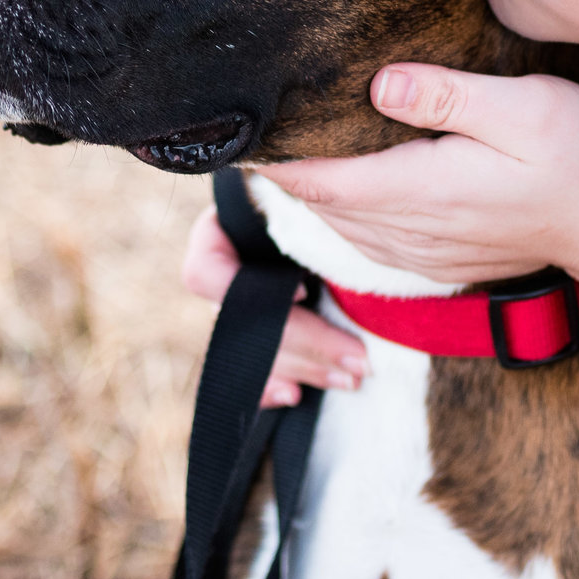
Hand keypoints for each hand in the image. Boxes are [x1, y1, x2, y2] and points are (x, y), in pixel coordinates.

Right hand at [182, 204, 366, 407]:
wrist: (373, 210)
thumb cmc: (346, 182)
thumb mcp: (318, 187)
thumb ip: (298, 190)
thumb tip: (286, 184)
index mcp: (228, 227)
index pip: (205, 269)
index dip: (245, 291)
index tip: (305, 291)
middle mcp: (229, 268)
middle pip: (241, 324)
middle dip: (301, 344)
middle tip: (356, 359)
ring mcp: (243, 303)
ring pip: (255, 351)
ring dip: (302, 367)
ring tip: (351, 377)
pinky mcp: (264, 332)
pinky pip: (252, 372)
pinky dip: (270, 387)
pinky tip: (295, 396)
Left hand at [261, 63, 578, 294]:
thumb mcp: (525, 107)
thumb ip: (448, 96)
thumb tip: (380, 83)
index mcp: (424, 189)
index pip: (324, 180)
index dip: (277, 160)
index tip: (241, 131)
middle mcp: (415, 229)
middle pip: (323, 205)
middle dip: (287, 172)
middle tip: (256, 128)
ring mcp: (428, 250)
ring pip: (343, 226)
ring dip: (314, 193)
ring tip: (290, 151)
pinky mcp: (444, 257)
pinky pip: (372, 240)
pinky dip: (346, 213)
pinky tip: (345, 186)